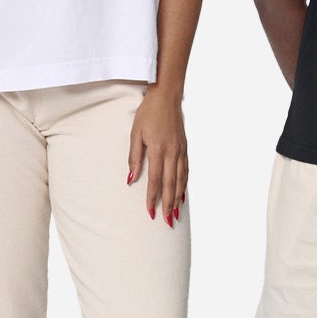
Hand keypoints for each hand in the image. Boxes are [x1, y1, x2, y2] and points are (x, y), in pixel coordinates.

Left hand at [127, 87, 188, 226]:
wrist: (167, 96)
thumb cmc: (148, 113)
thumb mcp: (135, 133)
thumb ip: (134, 157)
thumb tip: (131, 179)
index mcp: (158, 150)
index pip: (154, 181)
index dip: (152, 198)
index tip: (150, 212)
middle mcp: (172, 153)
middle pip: (170, 185)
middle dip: (168, 204)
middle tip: (167, 221)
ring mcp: (181, 151)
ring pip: (180, 180)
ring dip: (178, 198)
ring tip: (175, 212)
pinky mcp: (185, 148)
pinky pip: (186, 171)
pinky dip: (184, 184)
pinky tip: (182, 193)